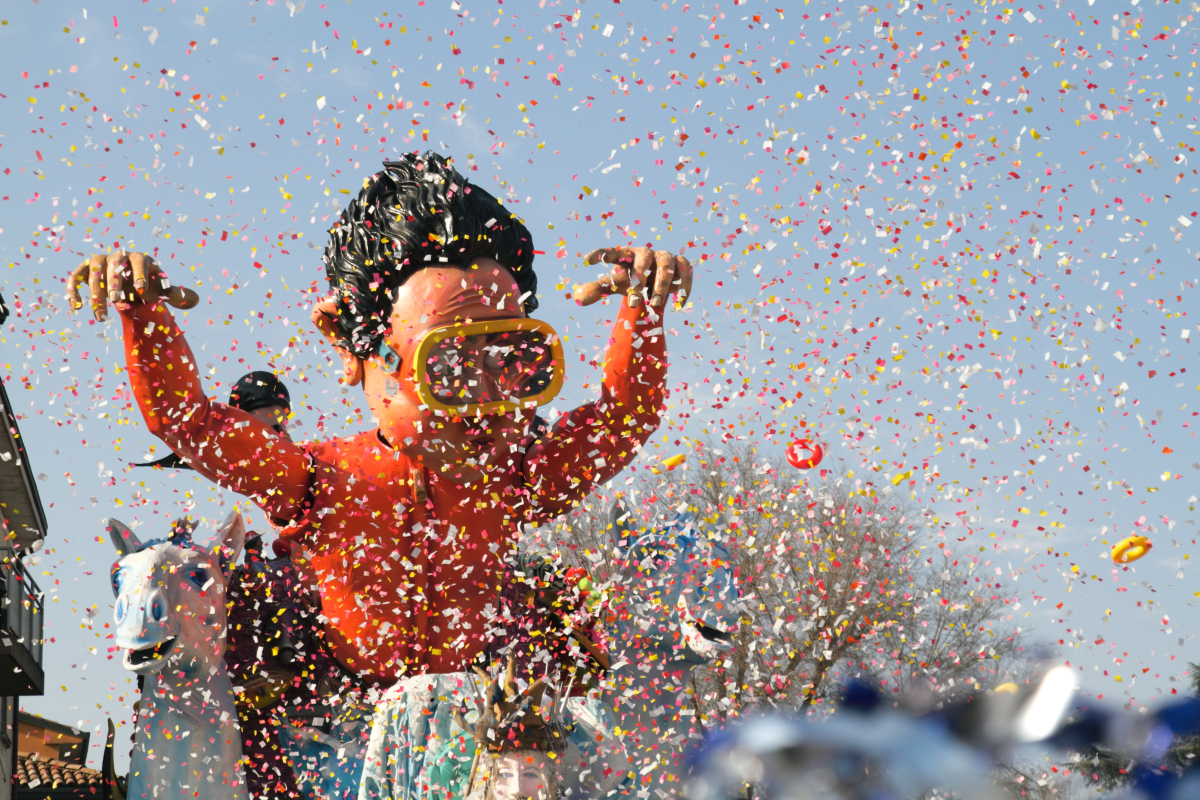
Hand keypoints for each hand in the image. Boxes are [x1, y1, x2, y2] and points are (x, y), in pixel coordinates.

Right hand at [66, 251, 198, 320]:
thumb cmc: (147, 286)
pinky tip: (76, 307)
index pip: (140, 260)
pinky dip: (73, 289)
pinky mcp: (86, 270)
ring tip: (101, 316)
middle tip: (117, 301)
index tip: (141, 291)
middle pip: (114, 264)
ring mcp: (100, 261)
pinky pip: (76, 276)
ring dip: (95, 292)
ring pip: (94, 272)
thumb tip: (195, 300)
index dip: (140, 273)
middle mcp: (118, 256)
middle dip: (115, 281)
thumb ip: (176, 294)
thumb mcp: (161, 289)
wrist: (127, 283)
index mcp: (140, 258)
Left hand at [572, 247, 692, 310]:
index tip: (587, 260)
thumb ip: (598, 289)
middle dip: (639, 278)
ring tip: (655, 304)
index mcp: (626, 255)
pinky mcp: (681, 264)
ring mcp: (665, 256)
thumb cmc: (631, 280)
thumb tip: (577, 298)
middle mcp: (645, 253)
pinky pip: (685, 272)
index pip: (613, 251)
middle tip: (634, 302)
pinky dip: (684, 287)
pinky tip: (678, 305)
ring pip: (666, 263)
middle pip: (643, 258)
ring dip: (661, 285)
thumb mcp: (615, 285)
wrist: (655, 281)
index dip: (601, 254)